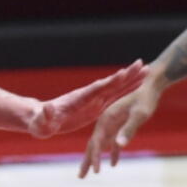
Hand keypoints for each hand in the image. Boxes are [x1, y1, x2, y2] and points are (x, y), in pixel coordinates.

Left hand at [26, 60, 145, 138]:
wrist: (39, 119)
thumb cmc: (40, 122)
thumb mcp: (42, 121)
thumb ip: (46, 115)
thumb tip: (47, 109)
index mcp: (78, 99)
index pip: (97, 89)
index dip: (110, 81)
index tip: (123, 73)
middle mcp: (88, 97)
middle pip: (110, 84)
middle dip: (126, 75)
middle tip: (143, 65)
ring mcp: (93, 101)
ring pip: (116, 89)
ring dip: (131, 80)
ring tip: (146, 71)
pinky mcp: (95, 107)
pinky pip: (114, 97)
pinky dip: (126, 91)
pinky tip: (137, 86)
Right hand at [78, 72, 166, 177]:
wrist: (150, 86)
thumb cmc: (145, 99)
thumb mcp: (139, 115)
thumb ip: (128, 129)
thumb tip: (118, 145)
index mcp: (106, 118)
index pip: (96, 141)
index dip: (95, 157)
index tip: (96, 172)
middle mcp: (105, 121)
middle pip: (93, 144)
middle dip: (88, 161)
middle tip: (81, 177)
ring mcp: (112, 123)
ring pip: (101, 143)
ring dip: (96, 158)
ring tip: (92, 173)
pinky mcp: (120, 124)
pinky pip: (114, 141)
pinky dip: (113, 152)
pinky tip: (114, 163)